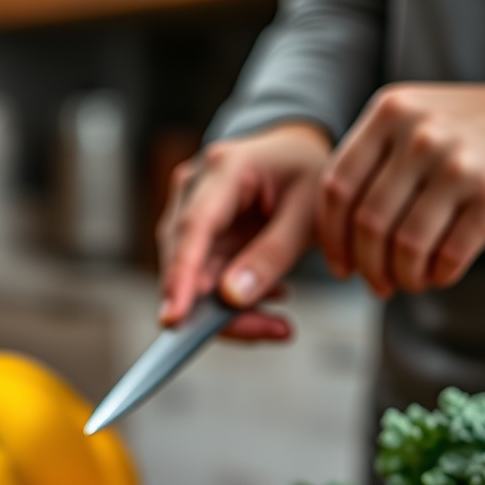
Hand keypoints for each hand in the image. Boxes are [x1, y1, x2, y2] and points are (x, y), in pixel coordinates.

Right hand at [158, 122, 331, 339]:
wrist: (294, 155)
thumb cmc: (306, 174)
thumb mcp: (309, 212)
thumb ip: (273, 254)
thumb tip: (232, 298)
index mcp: (226, 169)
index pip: (194, 228)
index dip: (181, 277)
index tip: (174, 320)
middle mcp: (193, 188)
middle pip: (186, 263)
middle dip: (221, 311)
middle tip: (274, 330)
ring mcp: (185, 213)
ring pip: (190, 280)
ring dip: (232, 310)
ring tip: (278, 318)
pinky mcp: (189, 239)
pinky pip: (201, 283)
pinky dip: (231, 302)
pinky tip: (269, 296)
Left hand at [319, 73, 484, 295]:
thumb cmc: (468, 133)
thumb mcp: (413, 121)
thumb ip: (370, 164)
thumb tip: (332, 241)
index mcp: (389, 112)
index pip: (336, 190)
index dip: (332, 239)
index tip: (341, 267)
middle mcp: (420, 132)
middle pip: (368, 224)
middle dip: (368, 268)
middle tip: (377, 286)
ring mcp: (457, 162)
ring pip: (405, 246)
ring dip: (403, 277)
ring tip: (410, 282)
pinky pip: (448, 255)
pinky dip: (438, 276)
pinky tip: (439, 275)